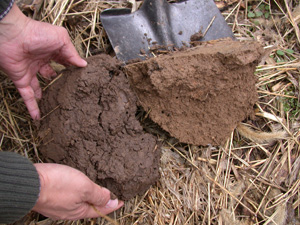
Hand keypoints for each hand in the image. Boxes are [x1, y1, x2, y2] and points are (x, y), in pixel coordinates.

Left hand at [0, 4, 86, 119]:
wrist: (12, 35)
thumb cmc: (37, 33)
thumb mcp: (61, 39)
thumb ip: (72, 53)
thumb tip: (83, 65)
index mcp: (51, 51)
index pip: (64, 62)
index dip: (71, 69)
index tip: (81, 78)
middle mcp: (41, 61)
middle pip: (52, 74)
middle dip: (59, 81)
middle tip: (70, 91)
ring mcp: (30, 72)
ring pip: (39, 87)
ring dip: (46, 94)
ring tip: (55, 103)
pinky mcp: (22, 80)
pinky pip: (27, 96)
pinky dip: (32, 107)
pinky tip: (38, 117)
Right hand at [33, 163, 122, 219]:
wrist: (28, 182)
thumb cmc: (58, 185)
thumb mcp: (84, 188)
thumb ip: (98, 195)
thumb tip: (110, 201)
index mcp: (79, 211)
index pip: (101, 210)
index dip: (113, 204)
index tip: (121, 200)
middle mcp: (69, 211)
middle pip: (89, 206)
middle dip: (101, 201)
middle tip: (110, 194)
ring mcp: (58, 205)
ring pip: (78, 201)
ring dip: (89, 195)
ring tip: (95, 188)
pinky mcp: (50, 196)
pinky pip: (69, 196)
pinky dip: (77, 191)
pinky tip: (76, 184)